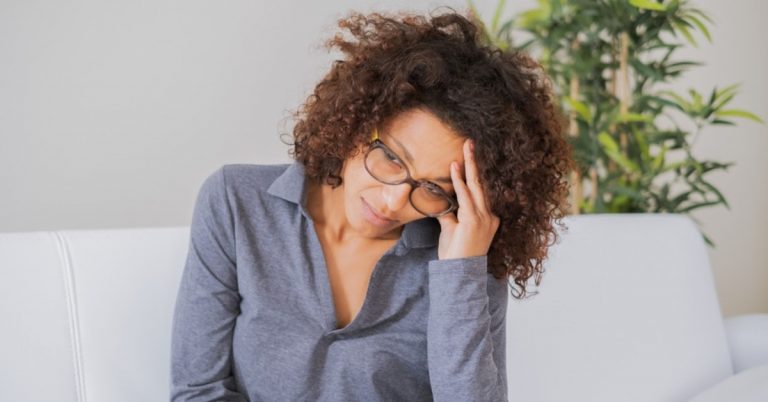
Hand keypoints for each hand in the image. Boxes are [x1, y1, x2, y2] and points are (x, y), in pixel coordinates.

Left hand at [435, 138, 500, 260]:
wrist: (460, 273)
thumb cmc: (456, 255)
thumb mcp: (452, 231)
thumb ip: (448, 215)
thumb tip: (440, 203)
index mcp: (488, 219)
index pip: (480, 191)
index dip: (473, 174)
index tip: (468, 158)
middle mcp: (489, 217)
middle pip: (481, 184)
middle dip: (475, 163)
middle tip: (470, 143)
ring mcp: (483, 219)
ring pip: (475, 187)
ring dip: (468, 167)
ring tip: (464, 149)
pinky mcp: (473, 222)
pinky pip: (466, 198)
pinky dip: (460, 183)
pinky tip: (455, 169)